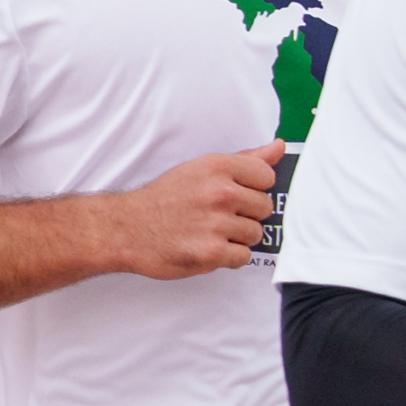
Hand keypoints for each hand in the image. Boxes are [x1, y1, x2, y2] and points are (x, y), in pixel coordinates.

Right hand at [95, 144, 284, 280]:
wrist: (127, 228)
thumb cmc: (164, 199)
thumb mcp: (201, 169)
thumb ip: (244, 160)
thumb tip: (278, 148)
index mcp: (218, 167)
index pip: (267, 176)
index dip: (253, 188)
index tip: (235, 194)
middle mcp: (220, 192)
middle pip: (264, 208)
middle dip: (246, 214)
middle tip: (218, 216)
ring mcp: (216, 224)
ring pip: (255, 234)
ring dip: (237, 237)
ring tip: (211, 232)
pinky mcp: (211, 253)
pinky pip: (243, 257)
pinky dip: (228, 257)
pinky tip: (208, 247)